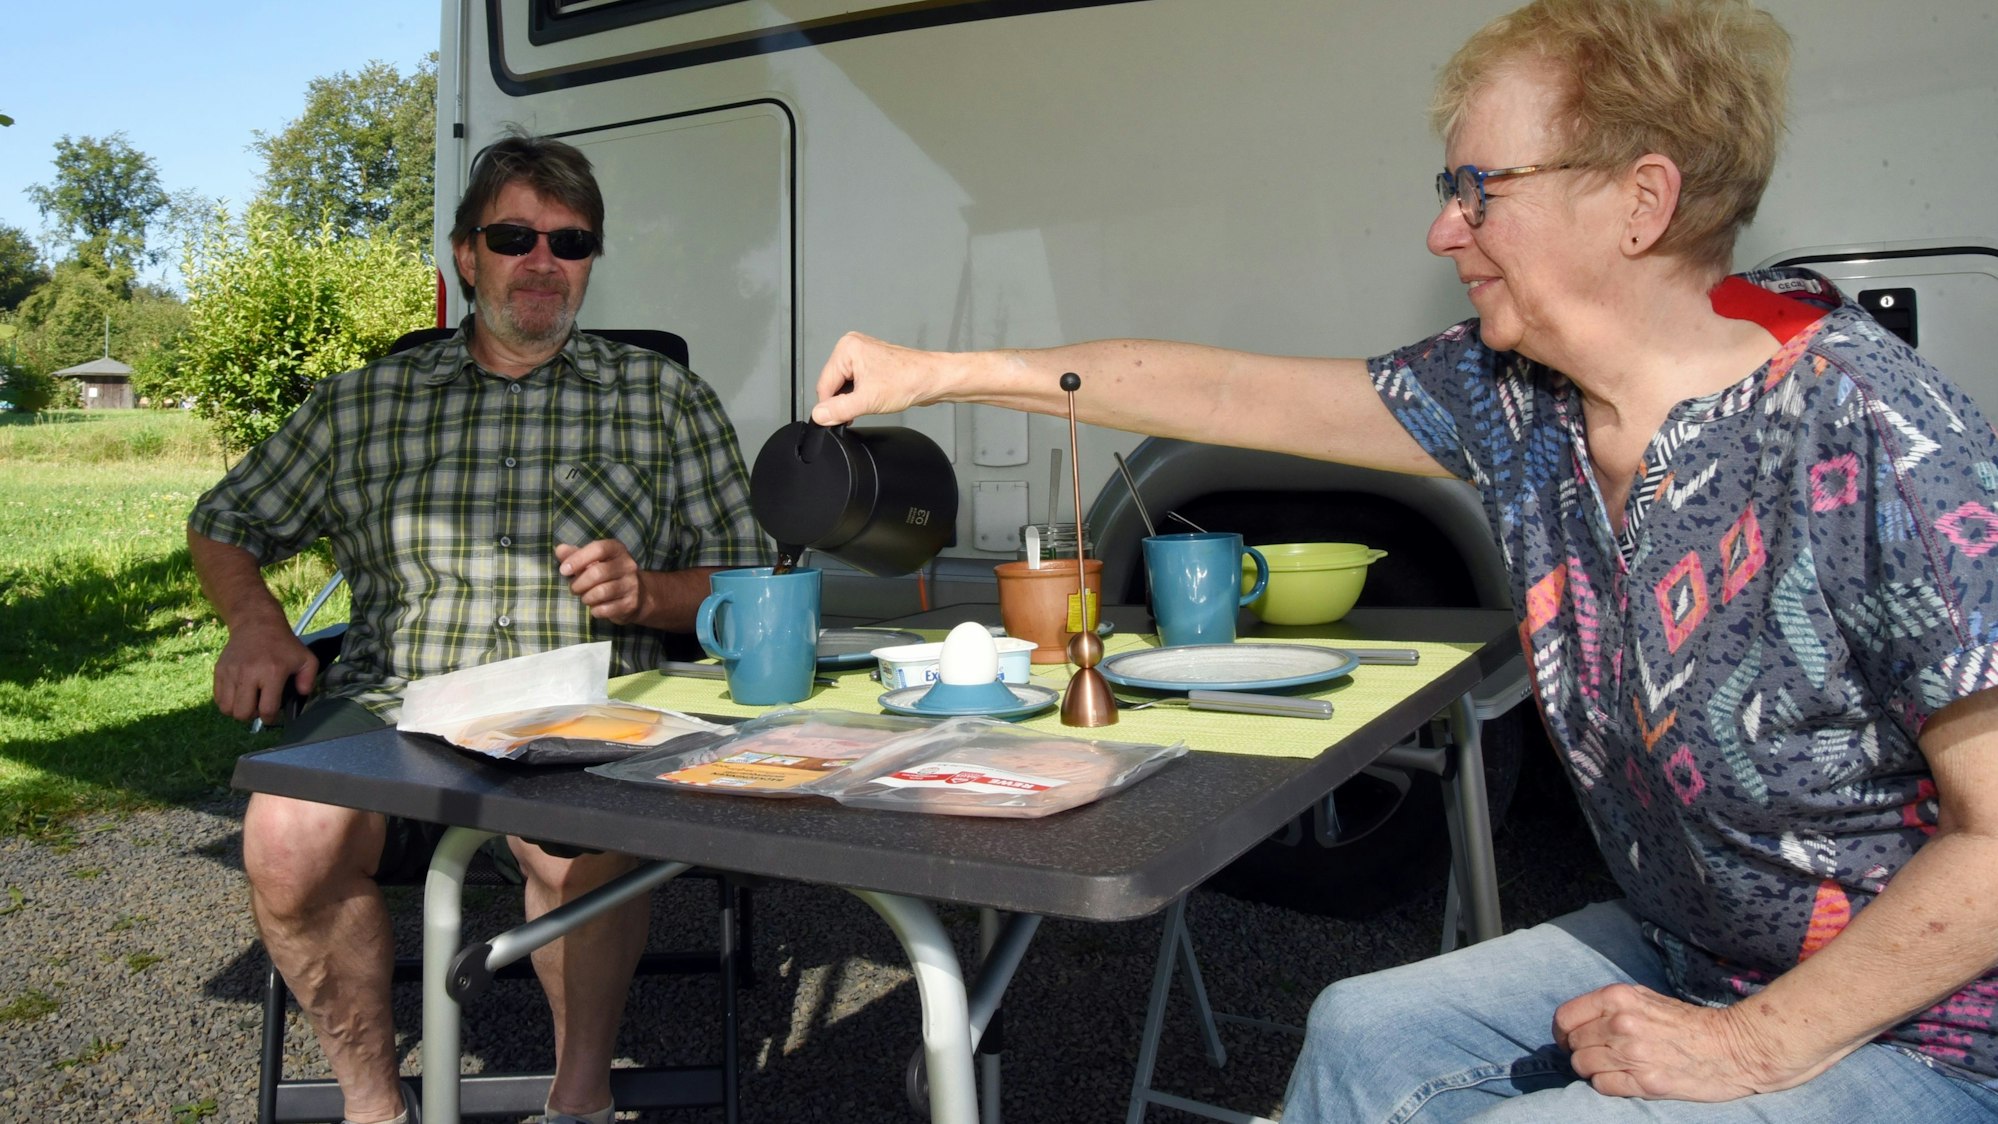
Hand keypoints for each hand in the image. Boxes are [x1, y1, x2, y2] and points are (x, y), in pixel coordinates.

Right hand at [213, 619, 317, 724]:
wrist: (257, 624)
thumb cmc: (283, 644)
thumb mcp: (306, 658)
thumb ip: (309, 679)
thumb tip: (302, 695)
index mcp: (272, 673)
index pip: (266, 709)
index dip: (270, 719)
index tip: (272, 715)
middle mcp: (249, 674)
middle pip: (243, 713)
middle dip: (252, 715)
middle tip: (259, 706)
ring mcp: (231, 672)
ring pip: (227, 709)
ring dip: (238, 710)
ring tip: (248, 700)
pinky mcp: (219, 670)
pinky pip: (218, 698)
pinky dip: (227, 702)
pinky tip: (238, 694)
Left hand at [556, 540, 646, 623]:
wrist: (638, 594)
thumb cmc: (607, 573)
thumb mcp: (592, 560)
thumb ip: (574, 554)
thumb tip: (559, 550)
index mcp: (617, 549)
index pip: (598, 549)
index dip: (578, 559)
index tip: (563, 571)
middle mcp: (628, 565)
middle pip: (598, 572)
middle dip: (579, 583)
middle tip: (573, 589)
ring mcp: (632, 584)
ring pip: (602, 592)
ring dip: (586, 597)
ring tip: (585, 598)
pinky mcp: (631, 603)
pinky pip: (607, 609)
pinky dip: (596, 610)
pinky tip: (595, 608)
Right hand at [810, 332, 940, 426]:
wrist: (934, 380)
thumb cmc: (909, 380)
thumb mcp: (867, 400)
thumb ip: (839, 409)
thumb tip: (819, 415)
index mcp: (847, 348)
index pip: (824, 384)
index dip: (830, 406)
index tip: (839, 419)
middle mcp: (852, 347)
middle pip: (832, 384)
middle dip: (844, 401)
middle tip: (863, 407)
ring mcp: (862, 354)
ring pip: (844, 386)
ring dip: (853, 399)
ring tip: (872, 399)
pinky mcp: (871, 363)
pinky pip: (855, 384)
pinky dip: (861, 395)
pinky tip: (874, 397)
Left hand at [1553, 983, 1819, 1100]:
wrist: (1734, 1047)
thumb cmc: (1689, 1022)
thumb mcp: (1647, 999)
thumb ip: (1611, 1007)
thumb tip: (1578, 1022)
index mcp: (1618, 998)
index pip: (1564, 1018)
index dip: (1563, 1032)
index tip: (1571, 1039)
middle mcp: (1620, 1023)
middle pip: (1572, 1044)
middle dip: (1579, 1051)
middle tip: (1597, 1055)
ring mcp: (1632, 1053)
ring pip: (1582, 1066)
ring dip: (1591, 1070)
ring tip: (1611, 1068)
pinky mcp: (1645, 1082)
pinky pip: (1602, 1086)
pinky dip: (1606, 1085)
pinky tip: (1623, 1080)